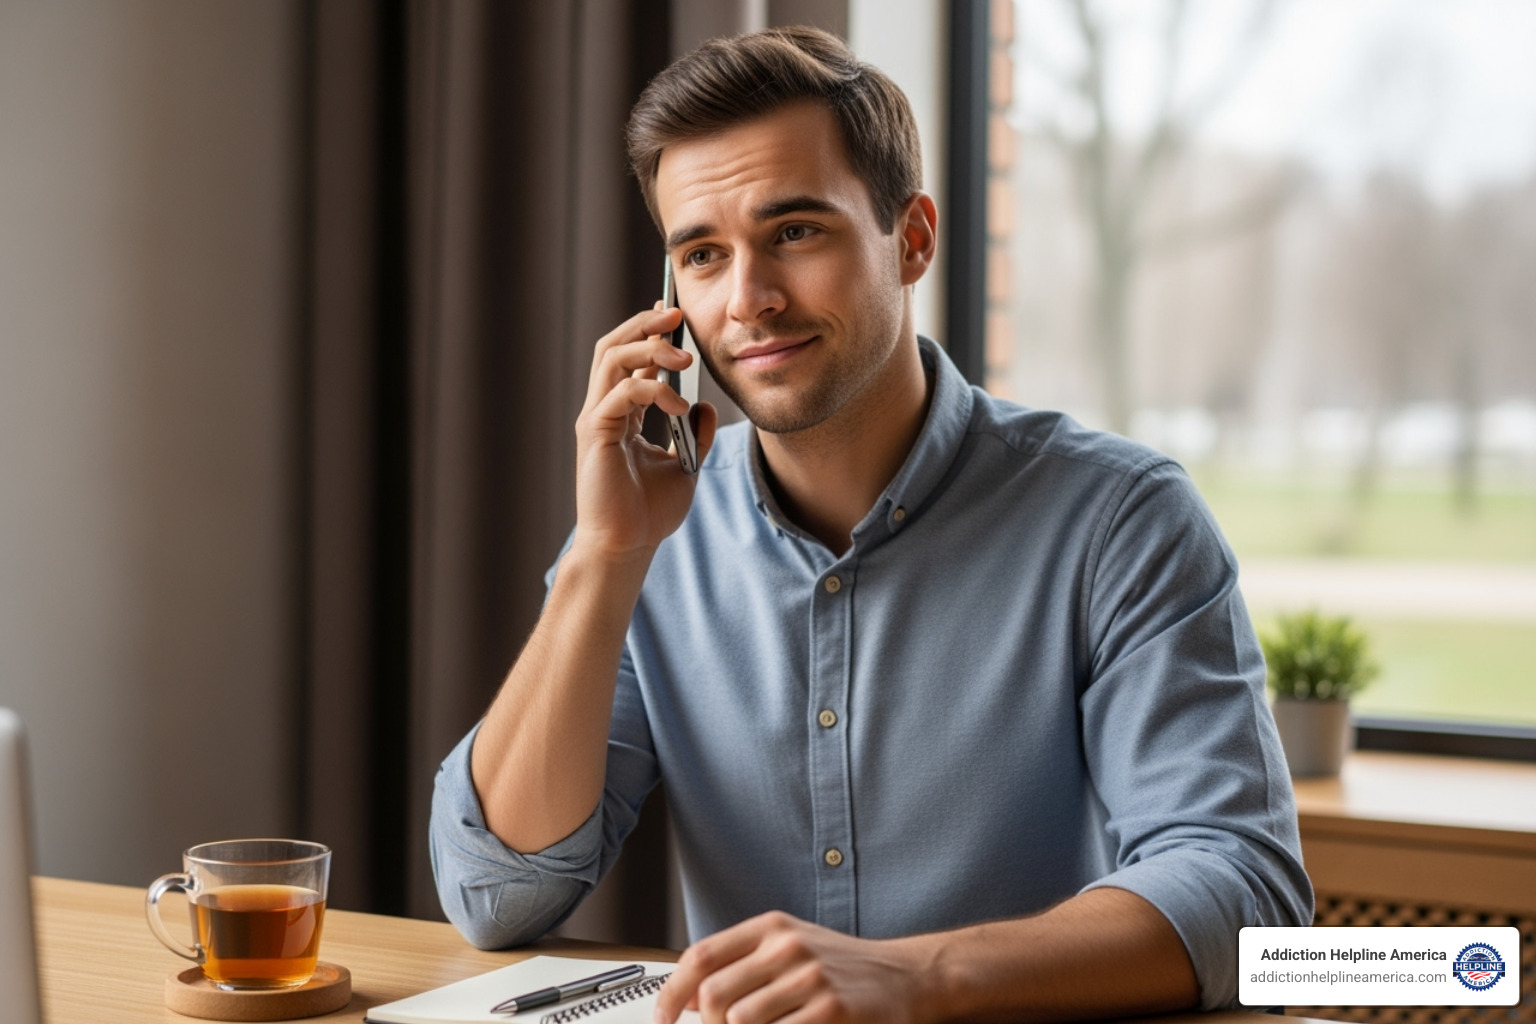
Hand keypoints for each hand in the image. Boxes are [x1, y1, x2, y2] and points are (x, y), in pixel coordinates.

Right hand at [573, 306, 717, 561]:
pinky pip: (621, 392)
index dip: (650, 331)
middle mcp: (604, 409)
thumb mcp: (685, 466)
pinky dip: (653, 389)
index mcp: (622, 414)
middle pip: (614, 346)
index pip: (630, 358)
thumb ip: (696, 434)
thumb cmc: (649, 513)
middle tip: (677, 315)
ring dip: (649, 348)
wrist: (628, 546)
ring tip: (684, 358)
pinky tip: (679, 406)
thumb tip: (706, 404)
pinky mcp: (594, 432)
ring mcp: (596, 418)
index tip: (676, 314)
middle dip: (645, 324)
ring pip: (612, 358)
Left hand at [654, 912, 930, 1023]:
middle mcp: (788, 947)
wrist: (905, 977)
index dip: (672, 993)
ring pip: (740, 1021)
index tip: (662, 1020)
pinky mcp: (831, 1008)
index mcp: (771, 928)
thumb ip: (743, 964)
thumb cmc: (843, 967)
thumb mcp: (791, 948)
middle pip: (714, 995)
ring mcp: (810, 977)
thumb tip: (686, 998)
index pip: (702, 957)